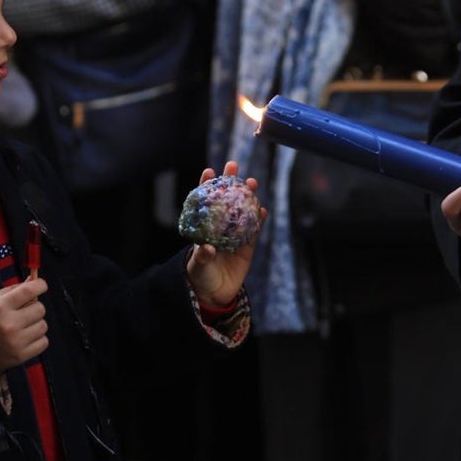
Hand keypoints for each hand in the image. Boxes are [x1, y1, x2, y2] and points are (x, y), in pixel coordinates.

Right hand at [0, 277, 48, 373]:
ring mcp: (15, 342)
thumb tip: (34, 281)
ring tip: (22, 327)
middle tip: (24, 312)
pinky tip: (25, 338)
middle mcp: (8, 324)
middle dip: (34, 307)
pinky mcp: (21, 355)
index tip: (41, 286)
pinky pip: (44, 342)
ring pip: (43, 326)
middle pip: (40, 308)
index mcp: (0, 307)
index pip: (29, 291)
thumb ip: (14, 289)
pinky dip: (37, 339)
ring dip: (36, 324)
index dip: (40, 285)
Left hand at [186, 161, 264, 308]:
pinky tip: (261, 209)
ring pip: (243, 210)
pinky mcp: (248, 246)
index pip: (205, 201)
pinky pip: (254, 229)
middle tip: (234, 166)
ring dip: (248, 196)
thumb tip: (209, 248)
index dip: (207, 185)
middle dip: (231, 182)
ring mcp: (235, 234)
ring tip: (251, 183)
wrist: (215, 294)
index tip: (209, 171)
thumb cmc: (200, 276)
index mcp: (204, 226)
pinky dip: (258, 219)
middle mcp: (220, 226)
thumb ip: (203, 256)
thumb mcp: (198, 266)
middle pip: (226, 199)